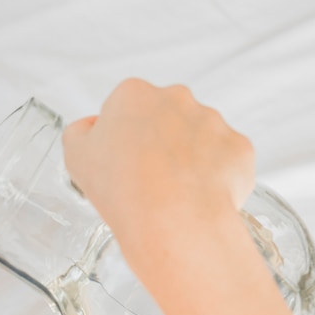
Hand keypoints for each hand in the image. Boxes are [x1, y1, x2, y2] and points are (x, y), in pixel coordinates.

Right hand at [62, 79, 253, 283]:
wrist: (172, 219)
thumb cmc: (124, 189)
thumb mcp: (75, 157)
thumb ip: (79, 133)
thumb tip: (89, 129)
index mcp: (133, 95)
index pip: (124, 110)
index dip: (120, 140)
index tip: (119, 164)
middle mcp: (176, 99)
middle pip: (164, 119)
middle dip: (157, 144)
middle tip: (145, 182)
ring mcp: (213, 122)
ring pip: (198, 139)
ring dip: (187, 161)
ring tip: (172, 196)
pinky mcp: (238, 148)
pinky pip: (225, 161)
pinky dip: (214, 178)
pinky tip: (196, 199)